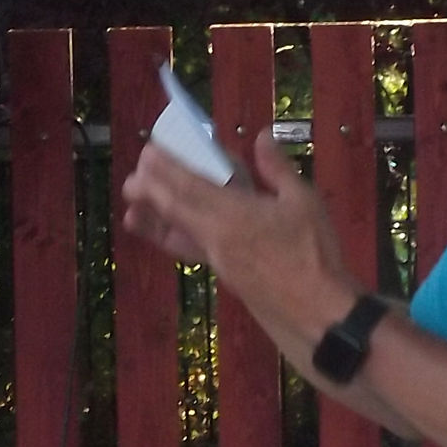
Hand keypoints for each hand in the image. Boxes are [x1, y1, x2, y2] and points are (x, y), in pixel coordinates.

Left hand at [122, 130, 357, 344]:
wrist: (315, 310)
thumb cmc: (314, 253)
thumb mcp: (304, 201)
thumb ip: (277, 168)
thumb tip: (262, 136)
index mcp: (234, 214)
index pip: (189, 186)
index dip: (165, 169)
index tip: (149, 153)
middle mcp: (215, 236)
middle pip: (173, 209)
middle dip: (149, 191)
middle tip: (132, 176)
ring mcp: (215, 257)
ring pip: (175, 234)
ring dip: (152, 219)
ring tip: (132, 209)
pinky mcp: (220, 272)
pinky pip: (188, 250)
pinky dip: (170, 239)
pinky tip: (163, 233)